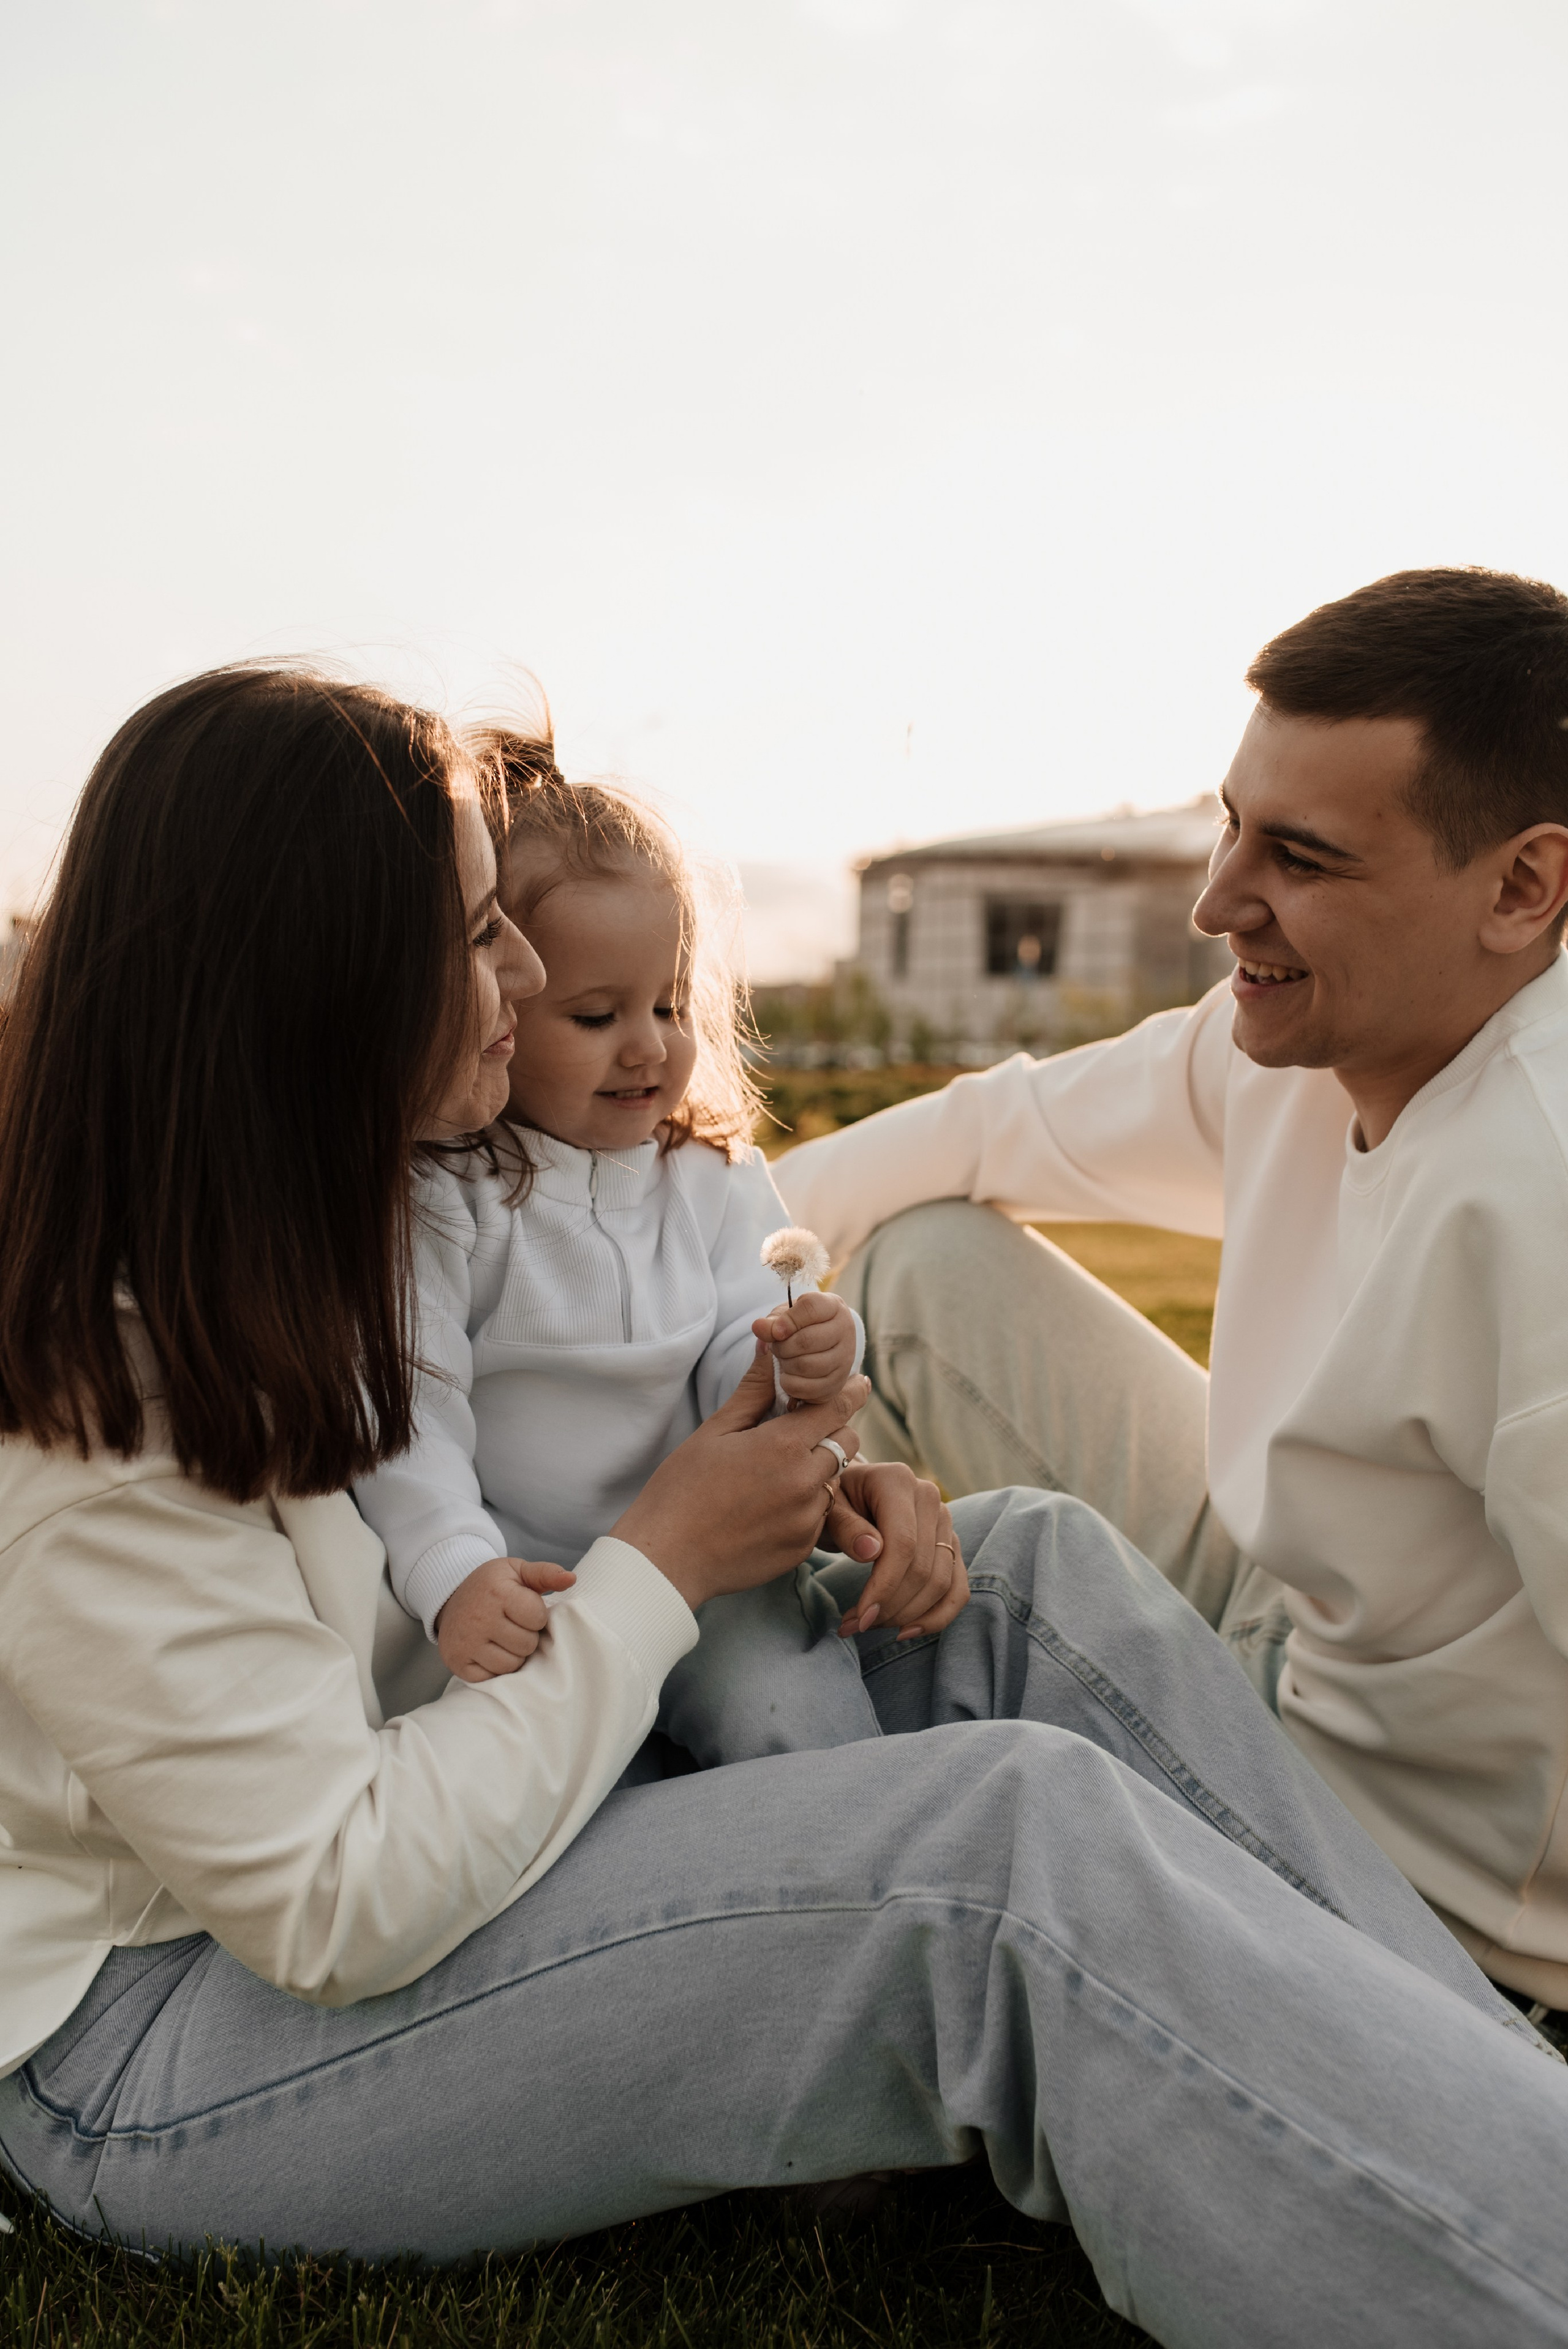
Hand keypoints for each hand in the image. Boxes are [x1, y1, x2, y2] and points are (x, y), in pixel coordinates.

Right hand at [435, 1556, 576, 1683]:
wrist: (449, 1599)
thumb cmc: (491, 1586)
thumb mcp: (516, 1571)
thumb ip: (546, 1573)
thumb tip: (571, 1578)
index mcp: (498, 1593)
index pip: (538, 1618)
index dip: (536, 1615)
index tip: (523, 1609)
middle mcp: (479, 1619)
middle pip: (527, 1644)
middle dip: (526, 1635)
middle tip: (512, 1625)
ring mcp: (466, 1643)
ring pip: (511, 1664)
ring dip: (513, 1654)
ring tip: (502, 1638)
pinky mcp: (458, 1662)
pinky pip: (492, 1677)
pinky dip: (496, 1668)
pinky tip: (489, 1650)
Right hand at [611, 1346, 869, 1612]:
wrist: (666, 1559)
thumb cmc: (682, 1489)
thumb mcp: (715, 1432)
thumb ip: (753, 1390)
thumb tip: (769, 1344)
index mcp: (783, 1446)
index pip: (837, 1407)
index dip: (849, 1392)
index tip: (857, 1383)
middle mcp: (804, 1483)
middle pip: (848, 1443)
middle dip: (832, 1431)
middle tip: (804, 1431)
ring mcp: (807, 1520)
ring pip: (835, 1481)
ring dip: (819, 1471)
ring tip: (779, 1473)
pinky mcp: (803, 1549)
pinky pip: (820, 1517)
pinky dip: (805, 1506)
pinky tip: (769, 1506)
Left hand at [751, 1290, 858, 1403]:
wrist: (820, 1346)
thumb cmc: (799, 1326)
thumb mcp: (785, 1317)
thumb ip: (772, 1322)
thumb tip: (758, 1327)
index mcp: (834, 1307)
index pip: (810, 1308)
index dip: (787, 1320)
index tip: (775, 1330)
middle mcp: (846, 1331)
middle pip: (806, 1340)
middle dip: (782, 1346)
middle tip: (777, 1346)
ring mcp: (844, 1359)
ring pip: (806, 1365)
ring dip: (786, 1364)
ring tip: (784, 1359)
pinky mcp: (837, 1383)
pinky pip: (807, 1388)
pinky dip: (790, 1383)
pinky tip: (789, 1375)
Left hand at [821, 1463, 968, 1641]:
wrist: (849, 1494)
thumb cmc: (835, 1502)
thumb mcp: (828, 1509)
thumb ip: (846, 1527)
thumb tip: (871, 1551)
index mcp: (897, 1481)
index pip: (903, 1544)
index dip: (884, 1587)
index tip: (860, 1617)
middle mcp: (929, 1498)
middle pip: (923, 1568)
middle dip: (891, 1607)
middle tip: (856, 1625)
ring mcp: (944, 1521)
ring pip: (941, 1582)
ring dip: (907, 1615)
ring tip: (869, 1626)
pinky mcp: (950, 1544)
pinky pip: (957, 1588)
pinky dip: (936, 1616)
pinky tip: (906, 1632)